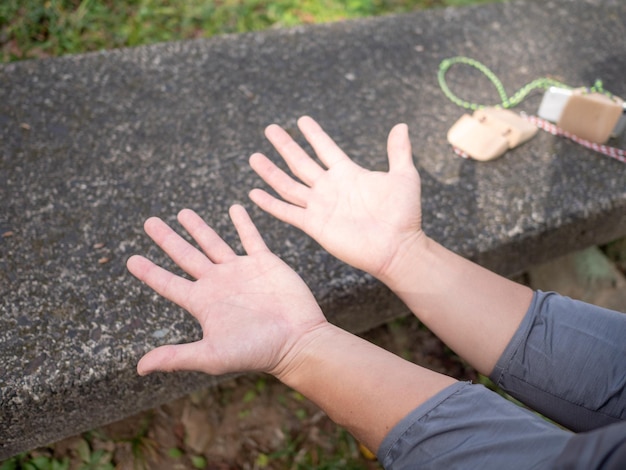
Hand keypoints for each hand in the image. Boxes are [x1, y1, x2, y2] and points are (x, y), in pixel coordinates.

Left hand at [127, 205, 326, 376]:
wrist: (297, 340)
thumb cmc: (257, 351)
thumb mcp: (212, 355)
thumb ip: (177, 357)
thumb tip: (139, 369)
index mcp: (203, 303)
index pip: (169, 283)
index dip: (149, 272)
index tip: (130, 259)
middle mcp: (218, 284)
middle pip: (185, 255)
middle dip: (167, 238)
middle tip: (149, 222)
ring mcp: (241, 271)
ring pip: (213, 243)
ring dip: (198, 227)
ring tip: (183, 213)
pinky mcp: (265, 262)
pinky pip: (251, 237)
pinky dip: (242, 223)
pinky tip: (235, 208)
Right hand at [249, 116, 423, 279]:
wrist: (397, 247)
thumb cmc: (404, 214)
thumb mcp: (404, 177)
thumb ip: (399, 152)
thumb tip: (401, 125)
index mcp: (348, 173)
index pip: (326, 148)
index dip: (314, 135)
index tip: (301, 120)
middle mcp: (330, 188)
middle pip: (301, 162)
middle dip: (285, 145)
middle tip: (270, 128)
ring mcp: (320, 206)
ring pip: (288, 185)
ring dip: (271, 172)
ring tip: (254, 156)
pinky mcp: (314, 225)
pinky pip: (287, 212)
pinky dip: (270, 204)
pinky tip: (254, 194)